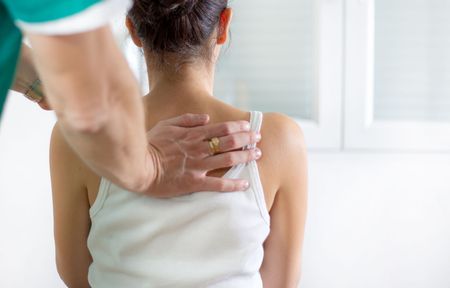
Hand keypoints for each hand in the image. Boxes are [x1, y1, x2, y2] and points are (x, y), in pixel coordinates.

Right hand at [143, 113, 261, 196]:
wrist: (138, 167)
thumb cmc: (150, 144)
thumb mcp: (166, 125)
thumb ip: (187, 119)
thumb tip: (206, 118)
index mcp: (193, 134)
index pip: (222, 128)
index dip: (238, 127)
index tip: (249, 126)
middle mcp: (199, 148)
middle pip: (230, 141)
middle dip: (247, 139)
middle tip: (258, 139)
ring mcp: (198, 166)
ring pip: (228, 159)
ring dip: (245, 156)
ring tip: (257, 155)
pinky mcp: (194, 183)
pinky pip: (218, 184)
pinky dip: (233, 184)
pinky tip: (245, 184)